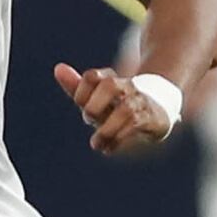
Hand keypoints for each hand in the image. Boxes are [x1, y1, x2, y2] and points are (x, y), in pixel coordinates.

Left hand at [53, 62, 172, 154]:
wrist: (158, 110)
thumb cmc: (120, 104)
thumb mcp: (97, 98)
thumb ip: (76, 86)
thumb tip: (58, 68)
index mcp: (111, 79)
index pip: (92, 77)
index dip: (81, 92)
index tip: (81, 105)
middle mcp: (127, 87)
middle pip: (110, 86)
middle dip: (94, 107)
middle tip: (89, 120)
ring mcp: (140, 102)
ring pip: (124, 110)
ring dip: (106, 130)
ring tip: (96, 144)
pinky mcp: (151, 118)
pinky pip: (135, 125)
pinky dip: (118, 139)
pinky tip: (108, 149)